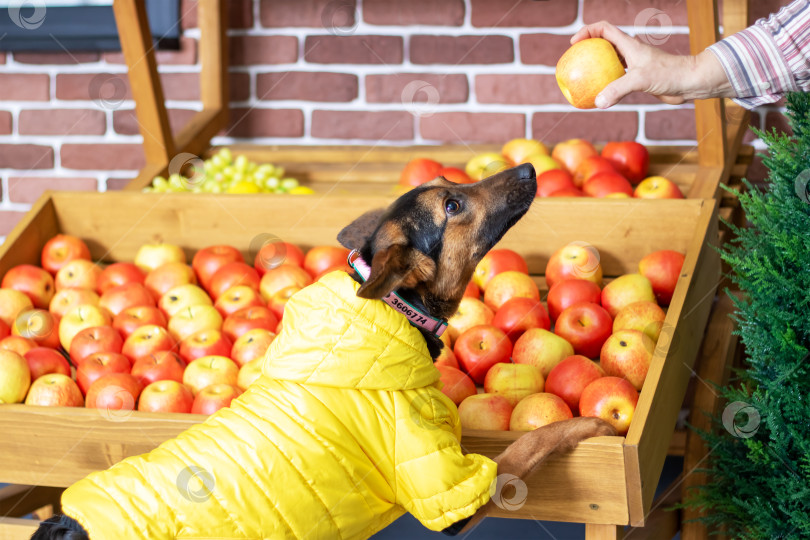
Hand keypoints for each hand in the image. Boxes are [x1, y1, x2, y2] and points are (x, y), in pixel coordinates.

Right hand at [571, 21, 732, 107]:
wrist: (689, 82)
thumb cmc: (668, 74)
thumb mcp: (640, 80)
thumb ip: (618, 89)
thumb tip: (598, 102)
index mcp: (629, 45)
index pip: (603, 29)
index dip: (587, 31)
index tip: (574, 43)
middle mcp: (630, 52)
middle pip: (603, 44)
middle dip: (587, 49)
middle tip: (574, 62)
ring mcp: (633, 65)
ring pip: (608, 62)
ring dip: (595, 68)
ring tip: (582, 79)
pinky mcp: (637, 79)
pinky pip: (616, 79)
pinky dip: (605, 85)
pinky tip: (598, 96)